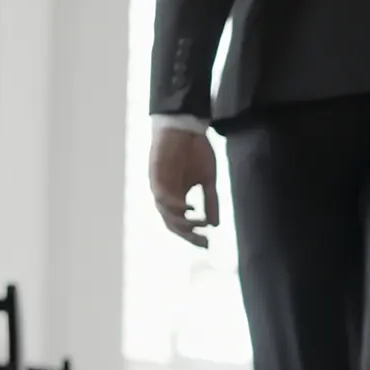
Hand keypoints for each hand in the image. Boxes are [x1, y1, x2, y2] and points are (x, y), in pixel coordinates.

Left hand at [149, 126, 220, 248]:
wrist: (186, 125)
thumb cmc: (196, 150)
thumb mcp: (208, 180)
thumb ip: (210, 201)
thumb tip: (215, 225)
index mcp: (178, 197)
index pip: (183, 224)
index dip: (193, 235)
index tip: (207, 244)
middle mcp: (167, 195)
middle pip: (173, 223)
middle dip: (188, 234)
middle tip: (203, 241)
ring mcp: (160, 186)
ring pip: (165, 213)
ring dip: (181, 222)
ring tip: (196, 225)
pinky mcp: (155, 175)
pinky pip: (161, 195)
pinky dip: (173, 205)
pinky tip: (187, 209)